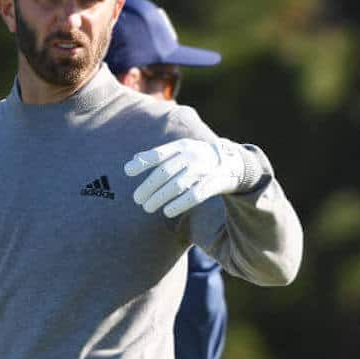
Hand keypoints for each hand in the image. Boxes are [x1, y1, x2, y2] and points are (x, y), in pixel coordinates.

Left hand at [125, 138, 247, 216]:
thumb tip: (133, 161)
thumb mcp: (180, 151)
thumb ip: (158, 156)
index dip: (142, 163)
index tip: (127, 172)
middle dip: (148, 187)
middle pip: (164, 173)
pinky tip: (167, 212)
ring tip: (147, 207)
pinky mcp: (212, 184)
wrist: (232, 163)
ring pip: (176, 185)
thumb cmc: (198, 158)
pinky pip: (193, 196)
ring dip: (159, 198)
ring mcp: (202, 170)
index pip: (158, 154)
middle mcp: (191, 156)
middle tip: (137, 199)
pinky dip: (178, 205)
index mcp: (181, 146)